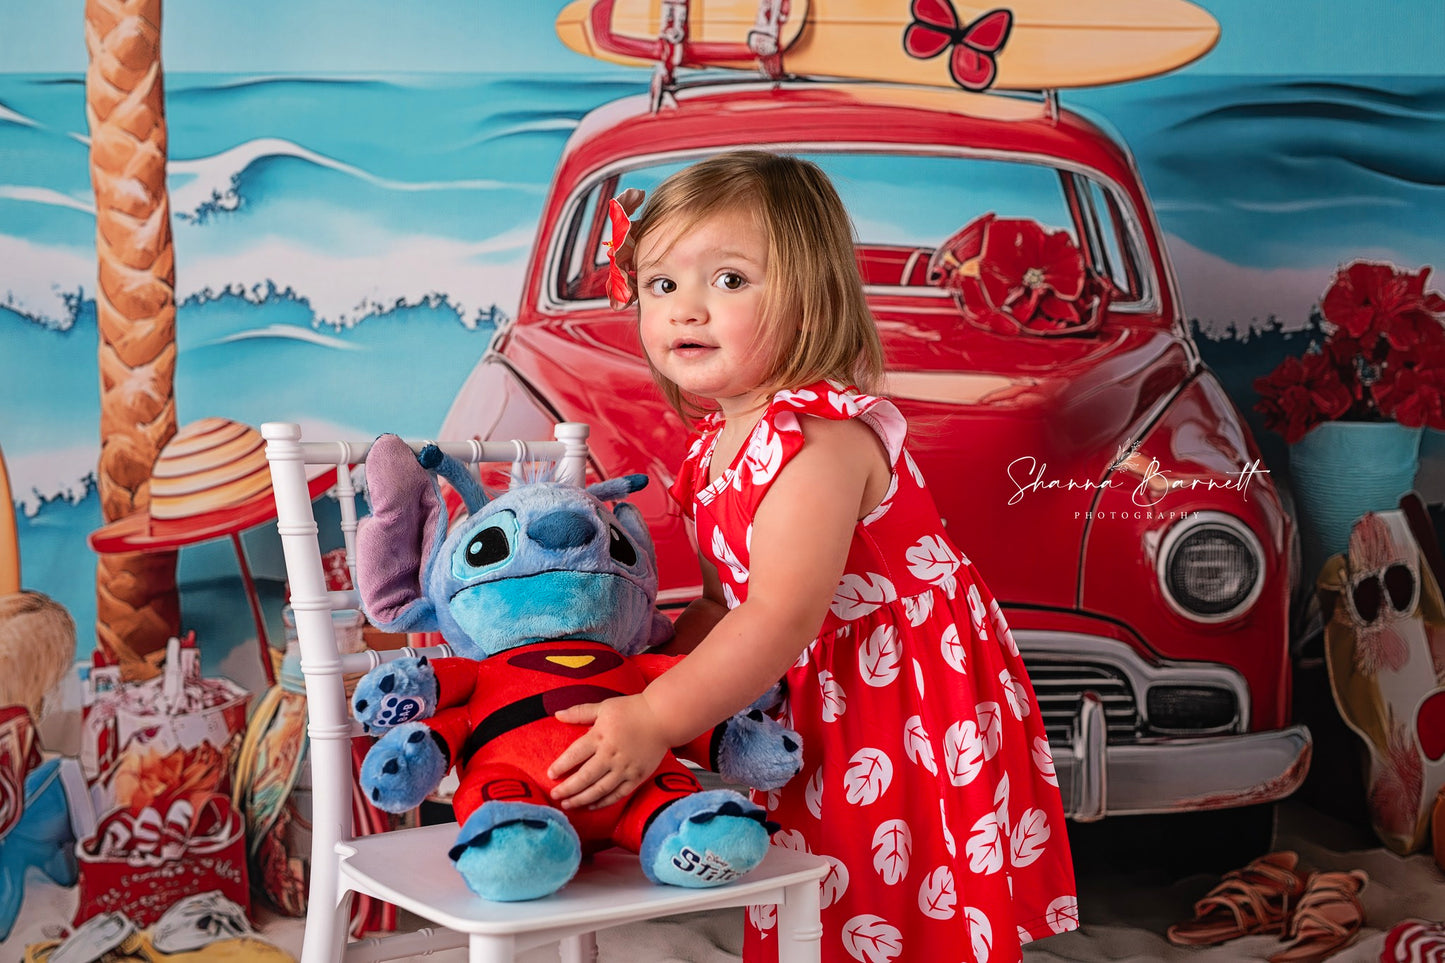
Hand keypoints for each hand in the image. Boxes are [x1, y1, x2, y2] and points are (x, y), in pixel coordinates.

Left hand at [547, 694, 670, 809]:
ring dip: (581, 799)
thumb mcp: (603, 707)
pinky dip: (603, 802)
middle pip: (584, 777)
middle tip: (555, 796)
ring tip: (568, 805)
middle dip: (567, 789)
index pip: (574, 755)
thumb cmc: (632, 709)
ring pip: (599, 790)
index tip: (550, 775)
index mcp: (600, 736)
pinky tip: (591, 805)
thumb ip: (580, 712)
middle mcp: (611, 755)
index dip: (561, 766)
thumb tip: (557, 714)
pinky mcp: (637, 777)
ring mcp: (625, 768)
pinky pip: (617, 794)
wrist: (662, 717)